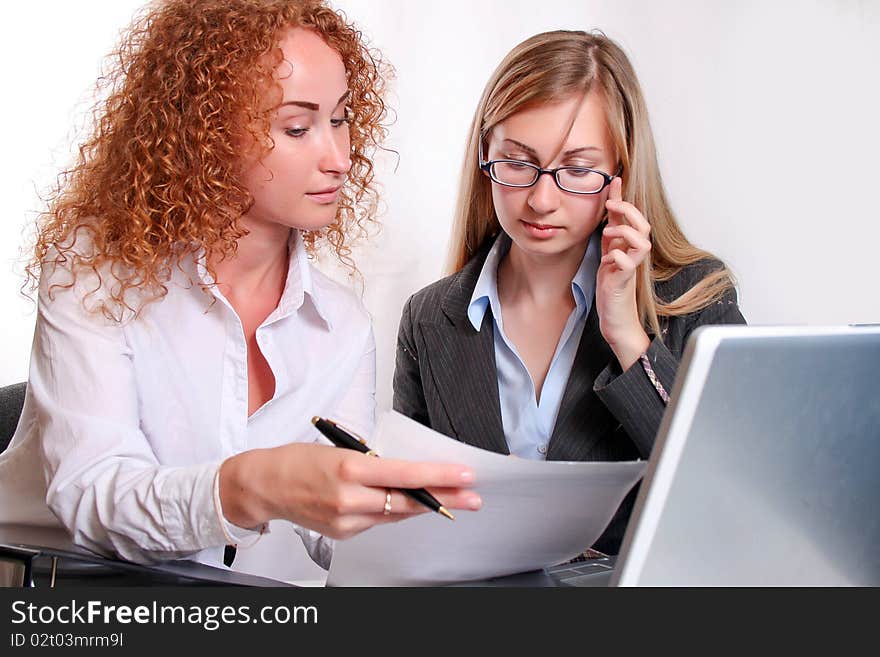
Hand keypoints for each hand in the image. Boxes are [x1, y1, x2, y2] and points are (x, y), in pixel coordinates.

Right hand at [219, 443, 480, 539]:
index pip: (404, 474)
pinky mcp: (343, 533)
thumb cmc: (298, 459)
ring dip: (423, 506)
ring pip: (396, 513)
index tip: (464, 475)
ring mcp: (346, 520)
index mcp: (349, 468)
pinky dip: (393, 511)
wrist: (265, 486)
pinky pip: (378, 521)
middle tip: (473, 498)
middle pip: (407, 500)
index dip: (438, 476)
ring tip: (451, 500)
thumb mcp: (339, 448)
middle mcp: (349, 498)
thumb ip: (372, 462)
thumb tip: (405, 472)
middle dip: (444, 499)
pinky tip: (407, 503)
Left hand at [597, 176, 651, 369]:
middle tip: (611, 204)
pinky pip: (627, 262)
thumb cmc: (612, 287)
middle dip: (628, 210)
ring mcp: (631, 267)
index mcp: (628, 246)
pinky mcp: (624, 281)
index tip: (615, 179)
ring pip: (642, 240)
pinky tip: (608, 259)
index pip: (629, 217)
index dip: (622, 197)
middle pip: (642, 223)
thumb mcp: (608, 255)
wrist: (616, 318)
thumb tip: (609, 213)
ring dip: (624, 231)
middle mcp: (634, 254)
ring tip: (607, 234)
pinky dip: (617, 256)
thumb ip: (611, 235)